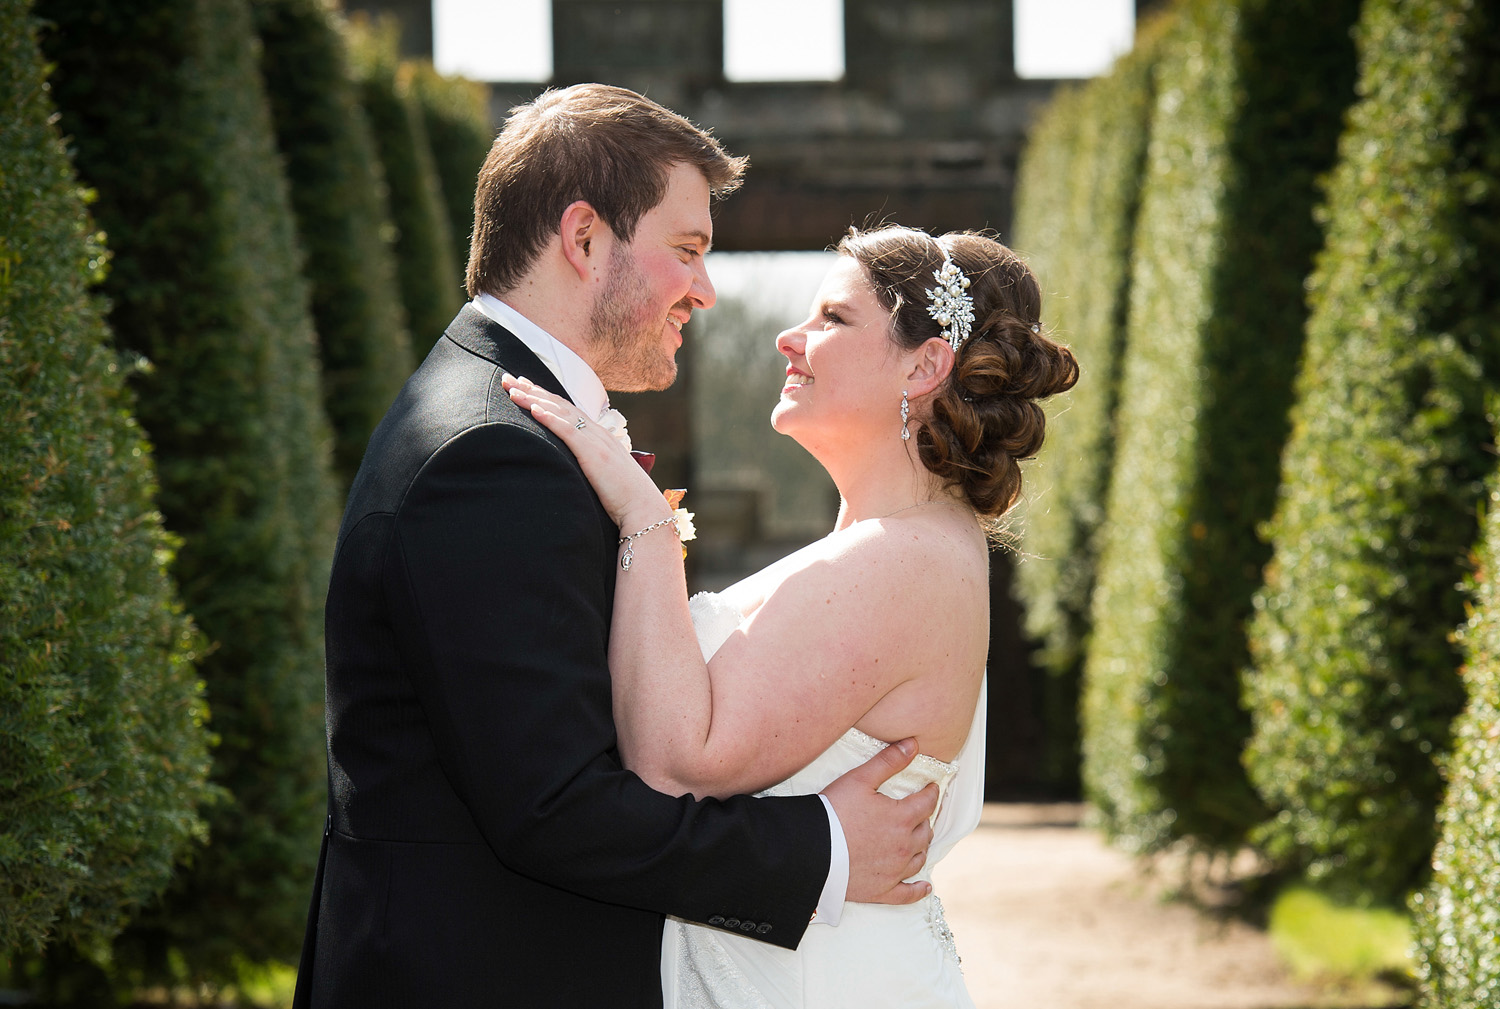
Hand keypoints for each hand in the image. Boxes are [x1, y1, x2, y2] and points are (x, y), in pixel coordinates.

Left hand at [503, 374, 668, 527]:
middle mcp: (596, 432)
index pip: (566, 409)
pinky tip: (534, 410)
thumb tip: (576, 466)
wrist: (643, 507)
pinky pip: (568, 431)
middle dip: (532, 390)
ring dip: (534, 399)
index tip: (523, 386)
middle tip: (508, 379)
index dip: (543, 395)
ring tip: (513, 390)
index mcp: (598, 436)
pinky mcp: (593, 453)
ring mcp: (596, 441)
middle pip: (559, 404)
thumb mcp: (604, 473)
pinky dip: (550, 418)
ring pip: (560, 412)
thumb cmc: (625, 496)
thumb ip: (590, 463)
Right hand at [822, 739, 938, 904]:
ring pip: (919, 857)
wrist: (810, 851)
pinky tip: (925, 886)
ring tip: (917, 838)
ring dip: (921, 846)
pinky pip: (908, 893)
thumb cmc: (833, 812)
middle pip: (925, 830)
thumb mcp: (859, 779)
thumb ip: (889, 761)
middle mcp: (905, 846)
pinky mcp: (882, 891)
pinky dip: (919, 889)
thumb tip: (914, 744)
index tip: (930, 788)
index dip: (931, 792)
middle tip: (918, 811)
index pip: (927, 802)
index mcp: (902, 818)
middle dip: (924, 818)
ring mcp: (895, 871)